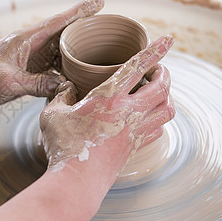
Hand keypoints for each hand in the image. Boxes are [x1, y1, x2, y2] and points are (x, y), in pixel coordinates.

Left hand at [0, 0, 104, 111]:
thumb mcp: (9, 82)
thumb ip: (36, 83)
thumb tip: (64, 85)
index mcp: (26, 40)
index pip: (59, 22)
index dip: (80, 12)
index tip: (99, 3)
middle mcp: (30, 47)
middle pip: (63, 35)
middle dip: (84, 31)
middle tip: (107, 30)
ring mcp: (28, 60)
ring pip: (58, 53)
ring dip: (75, 53)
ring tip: (97, 54)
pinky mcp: (25, 73)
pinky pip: (50, 69)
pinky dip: (63, 72)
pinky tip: (74, 78)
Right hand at [40, 35, 175, 171]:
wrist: (77, 181)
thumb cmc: (63, 146)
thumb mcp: (52, 114)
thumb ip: (61, 95)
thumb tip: (67, 87)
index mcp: (108, 98)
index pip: (138, 67)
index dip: (155, 50)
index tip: (169, 39)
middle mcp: (129, 112)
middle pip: (162, 87)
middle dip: (165, 73)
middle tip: (159, 68)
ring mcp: (135, 131)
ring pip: (167, 109)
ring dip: (167, 96)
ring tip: (158, 91)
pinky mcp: (135, 147)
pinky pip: (159, 129)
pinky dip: (159, 118)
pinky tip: (149, 117)